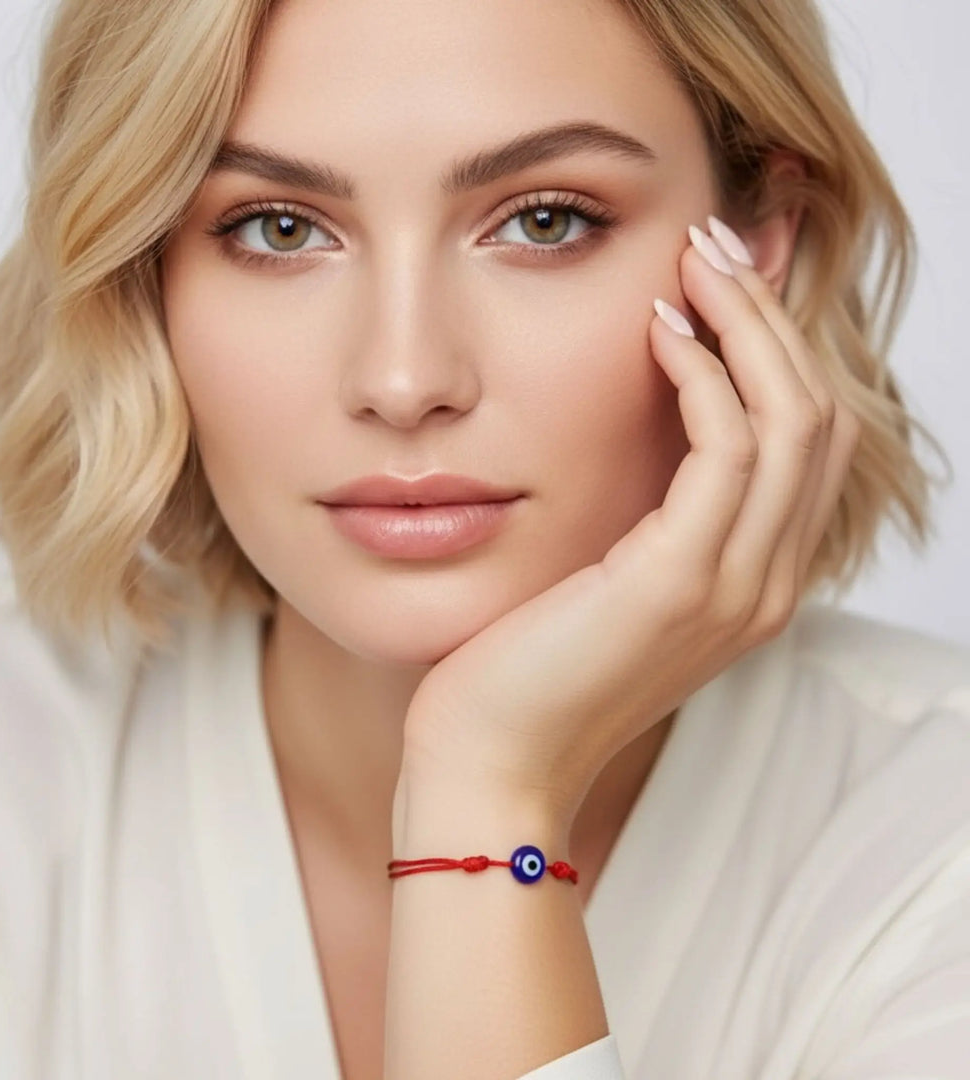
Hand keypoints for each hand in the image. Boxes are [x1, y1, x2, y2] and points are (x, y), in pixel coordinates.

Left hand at [399, 218, 861, 821]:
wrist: (489, 761)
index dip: (779, 348)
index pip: (806, 442)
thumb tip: (643, 421)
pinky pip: (726, 451)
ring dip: (749, 325)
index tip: (723, 279)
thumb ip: (645, 513)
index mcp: (749, 582)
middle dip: (773, 316)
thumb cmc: (523, 669)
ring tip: (694, 260)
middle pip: (819, 414)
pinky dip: (704, 378)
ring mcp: (733, 588)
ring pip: (792, 419)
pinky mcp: (677, 585)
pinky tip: (657, 332)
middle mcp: (763, 584)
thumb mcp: (601, 577)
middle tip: (715, 244)